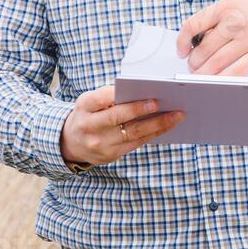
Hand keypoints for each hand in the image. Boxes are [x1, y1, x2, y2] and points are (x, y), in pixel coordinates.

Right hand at [60, 85, 184, 165]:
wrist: (71, 142)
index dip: (123, 96)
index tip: (143, 93)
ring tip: (176, 115)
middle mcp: (89, 126)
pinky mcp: (110, 155)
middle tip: (163, 103)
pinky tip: (167, 126)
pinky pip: (136, 143)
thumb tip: (144, 93)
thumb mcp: (91, 102)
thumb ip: (110, 97)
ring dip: (158, 124)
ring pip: (133, 133)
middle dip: (142, 110)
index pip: (102, 99)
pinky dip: (154, 134)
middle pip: (118, 118)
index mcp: (84, 106)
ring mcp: (99, 143)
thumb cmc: (89, 114)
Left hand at [175, 0, 247, 75]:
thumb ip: (218, 19)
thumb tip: (196, 42)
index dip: (181, 41)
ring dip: (205, 73)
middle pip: (203, 48)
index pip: (193, 25)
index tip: (180, 51)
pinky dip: (224, 79)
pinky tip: (218, 81)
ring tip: (201, 77)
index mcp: (226, 6)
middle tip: (192, 68)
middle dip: (194, 62)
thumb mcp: (237, 2)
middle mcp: (236, 21)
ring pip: (217, 62)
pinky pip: (237, 71)